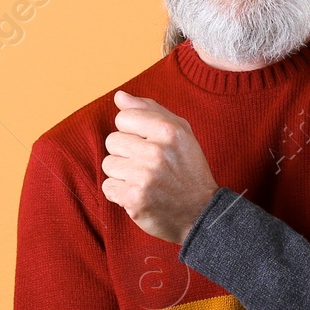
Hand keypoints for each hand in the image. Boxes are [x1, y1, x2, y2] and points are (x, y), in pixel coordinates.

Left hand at [101, 90, 219, 242]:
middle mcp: (155, 152)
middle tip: (149, 166)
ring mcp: (143, 177)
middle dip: (127, 153)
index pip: (123, 117)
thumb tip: (119, 96)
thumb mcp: (181, 132)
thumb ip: (150, 110)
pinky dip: (121, 193)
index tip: (149, 144)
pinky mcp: (134, 199)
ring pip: (108, 164)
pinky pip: (108, 187)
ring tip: (145, 180)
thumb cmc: (188, 168)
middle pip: (112, 140)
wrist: (201, 213)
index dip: (133, 131)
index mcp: (167, 130)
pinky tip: (140, 194)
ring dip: (123, 174)